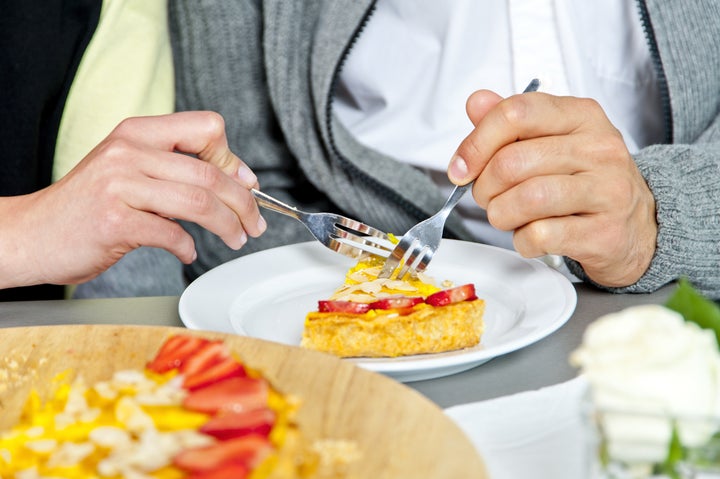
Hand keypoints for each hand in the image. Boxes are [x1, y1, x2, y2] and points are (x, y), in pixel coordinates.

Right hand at [0, 111, 264, 287]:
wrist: (31, 233)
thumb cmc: (87, 205)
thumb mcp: (129, 170)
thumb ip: (175, 169)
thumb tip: (237, 179)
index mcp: (137, 132)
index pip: (207, 128)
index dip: (233, 159)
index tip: (246, 184)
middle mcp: (129, 152)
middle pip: (210, 173)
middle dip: (243, 203)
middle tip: (254, 223)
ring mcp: (120, 185)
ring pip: (198, 202)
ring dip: (228, 225)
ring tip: (236, 239)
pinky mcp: (114, 221)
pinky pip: (171, 234)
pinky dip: (188, 248)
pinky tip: (188, 253)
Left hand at [448, 90, 656, 286]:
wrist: (637, 227)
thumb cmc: (584, 181)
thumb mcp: (552, 140)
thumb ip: (510, 121)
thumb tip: (476, 103)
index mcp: (581, 115)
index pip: (516, 113)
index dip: (476, 143)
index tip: (461, 167)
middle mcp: (599, 148)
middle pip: (513, 162)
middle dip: (484, 187)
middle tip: (488, 197)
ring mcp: (607, 191)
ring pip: (526, 199)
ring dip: (500, 214)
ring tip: (507, 216)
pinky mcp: (605, 232)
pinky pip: (541, 235)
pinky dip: (522, 240)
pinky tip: (530, 235)